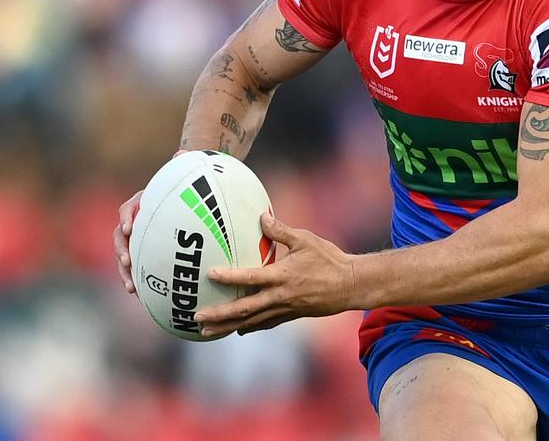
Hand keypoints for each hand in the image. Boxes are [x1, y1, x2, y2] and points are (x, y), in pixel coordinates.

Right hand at [117, 151, 187, 293]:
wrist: (185, 199)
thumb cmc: (184, 188)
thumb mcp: (184, 176)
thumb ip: (182, 165)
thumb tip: (182, 152)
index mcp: (141, 203)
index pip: (128, 208)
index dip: (127, 217)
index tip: (129, 227)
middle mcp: (135, 222)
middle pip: (120, 237)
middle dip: (121, 251)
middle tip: (126, 262)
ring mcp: (138, 239)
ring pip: (125, 256)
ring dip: (125, 272)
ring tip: (131, 288)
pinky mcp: (145, 253)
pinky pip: (139, 268)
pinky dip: (139, 280)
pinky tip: (144, 297)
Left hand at [195, 215, 356, 336]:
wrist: (350, 285)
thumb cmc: (329, 259)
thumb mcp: (306, 240)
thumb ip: (281, 230)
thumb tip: (262, 217)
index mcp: (282, 276)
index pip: (250, 277)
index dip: (229, 277)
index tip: (210, 275)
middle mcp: (280, 296)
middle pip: (244, 309)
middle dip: (220, 314)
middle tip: (197, 316)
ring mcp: (284, 309)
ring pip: (251, 322)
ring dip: (227, 327)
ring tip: (206, 331)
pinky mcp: (291, 315)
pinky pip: (265, 324)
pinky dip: (249, 326)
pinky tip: (236, 329)